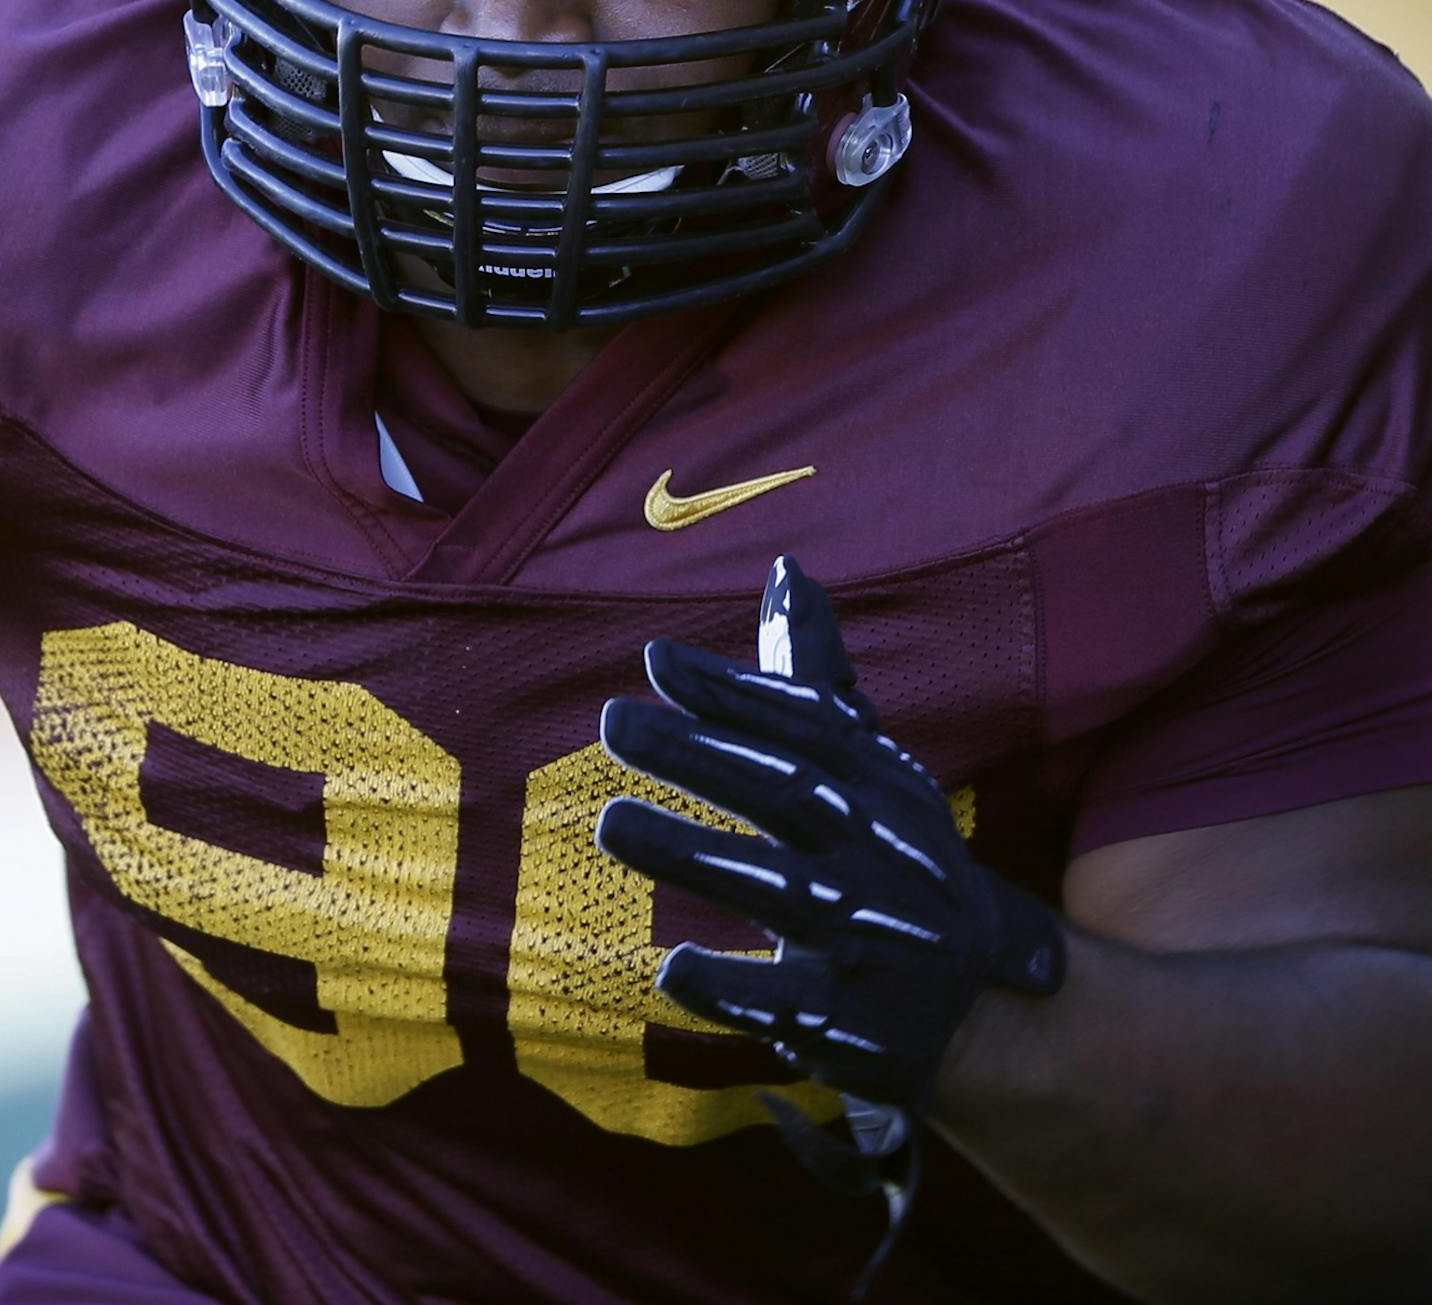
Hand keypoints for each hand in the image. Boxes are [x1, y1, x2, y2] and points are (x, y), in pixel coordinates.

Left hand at [596, 556, 1064, 1115]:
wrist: (984, 998)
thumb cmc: (896, 855)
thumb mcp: (871, 765)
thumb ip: (815, 677)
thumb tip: (786, 572)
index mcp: (880, 786)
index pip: (805, 728)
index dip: (734, 692)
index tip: (656, 661)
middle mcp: (880, 854)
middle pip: (788, 793)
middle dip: (701, 755)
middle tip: (614, 721)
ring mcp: (870, 939)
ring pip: (777, 892)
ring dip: (691, 856)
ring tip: (610, 823)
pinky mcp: (851, 1022)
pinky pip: (786, 1003)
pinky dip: (730, 986)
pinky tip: (669, 967)